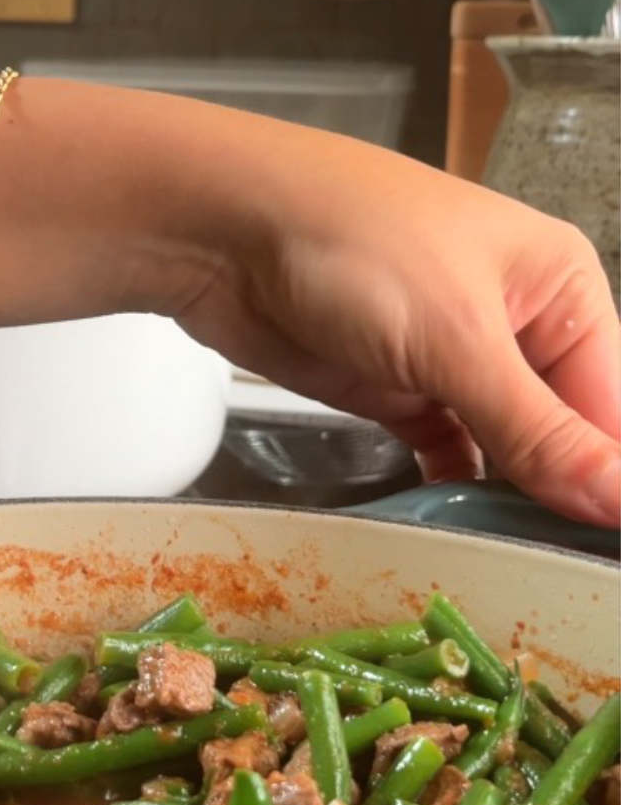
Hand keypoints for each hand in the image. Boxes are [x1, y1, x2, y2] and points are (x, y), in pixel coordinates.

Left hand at [172, 130, 619, 525]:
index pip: (614, 407)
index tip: (602, 549)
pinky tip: (461, 531)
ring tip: (524, 567)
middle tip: (566, 570)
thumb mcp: (459, 342)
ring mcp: (455, 360)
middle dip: (566, 493)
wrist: (222, 233)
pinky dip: (455, 487)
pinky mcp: (399, 391)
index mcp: (562, 289)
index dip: (611, 478)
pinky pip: (449, 451)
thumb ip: (540, 431)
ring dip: (512, 500)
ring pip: (509, 448)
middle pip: (567, 430)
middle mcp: (520, 324)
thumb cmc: (351, 248)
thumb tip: (619, 499)